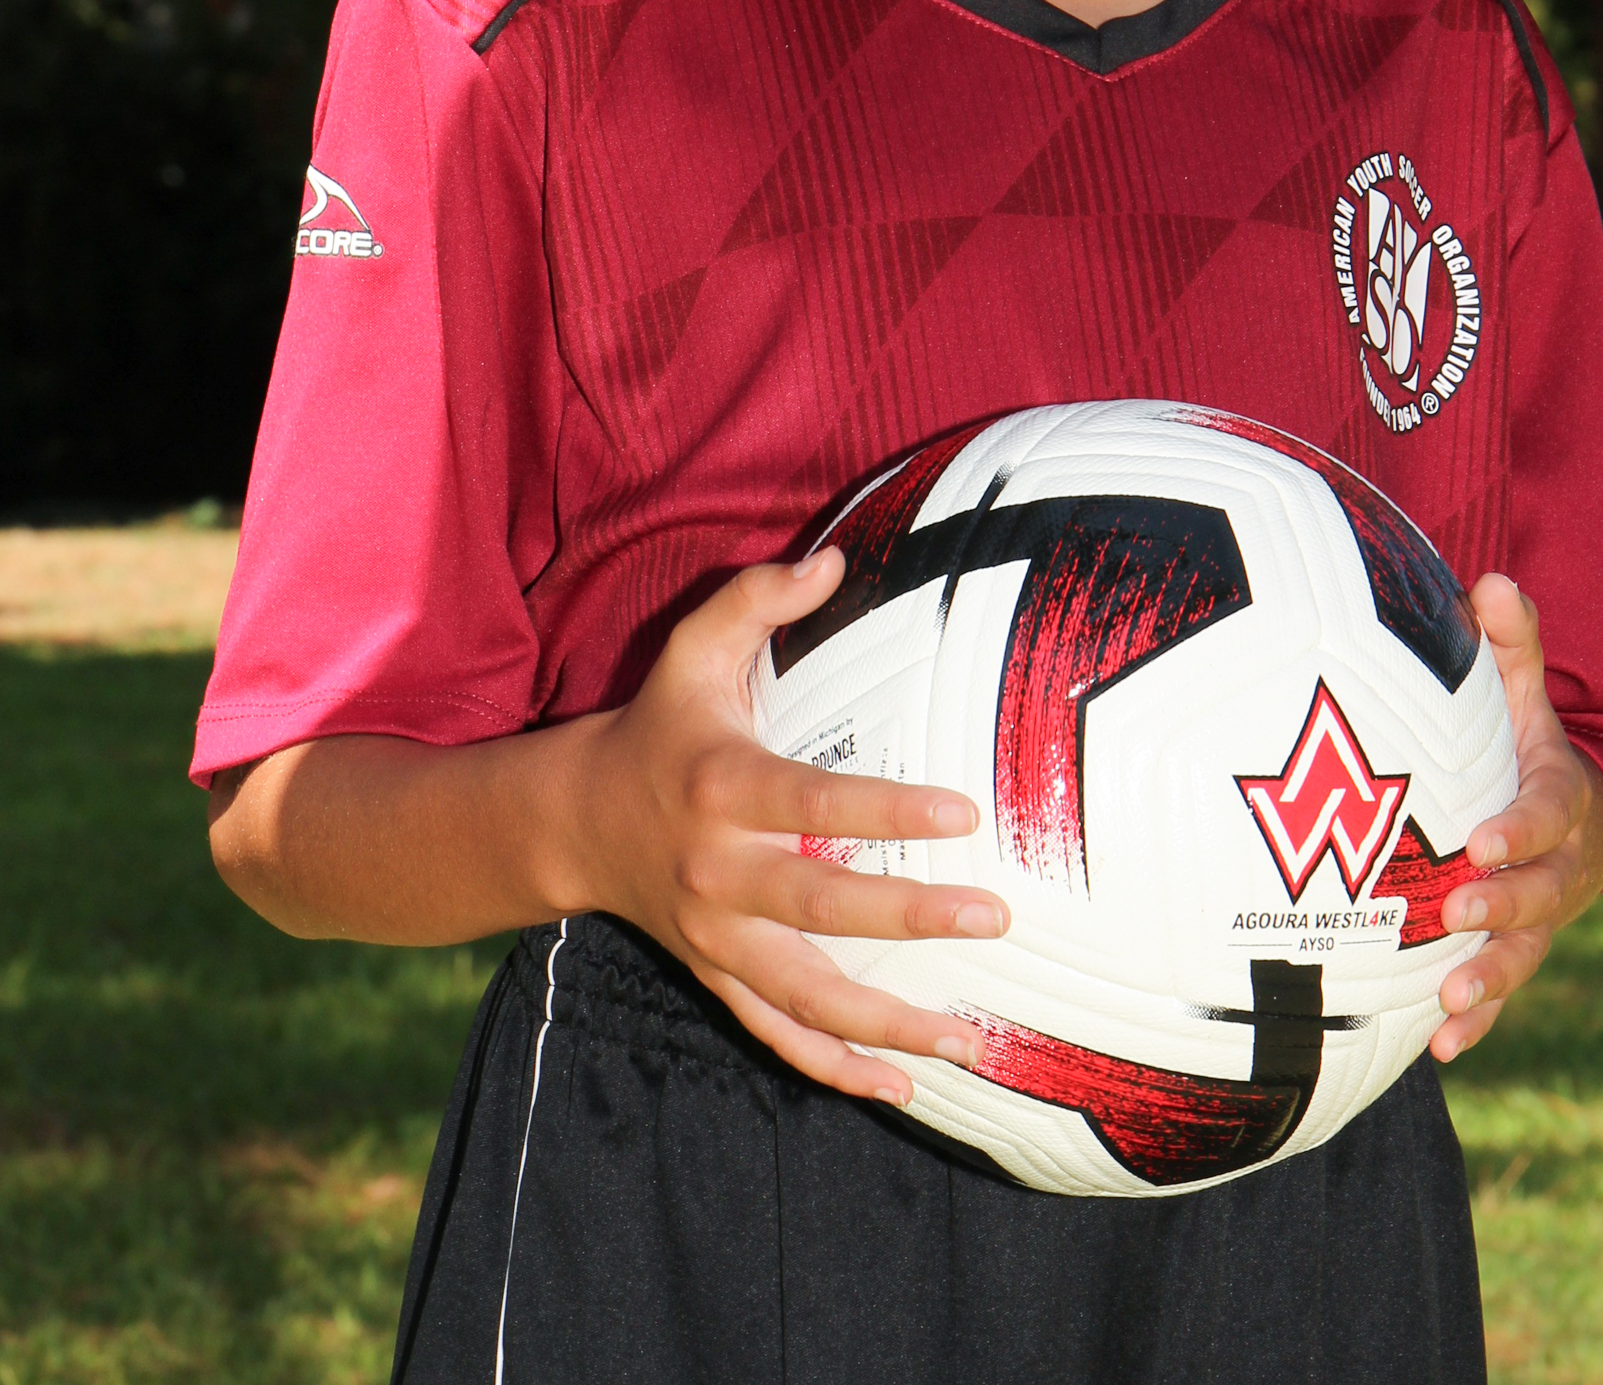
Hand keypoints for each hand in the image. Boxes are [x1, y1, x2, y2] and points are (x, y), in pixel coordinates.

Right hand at [575, 549, 1009, 1106]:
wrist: (573, 819)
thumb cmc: (658, 724)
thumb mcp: (691, 648)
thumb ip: (756, 597)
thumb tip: (833, 557)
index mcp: (722, 787)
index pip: (815, 800)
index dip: (888, 807)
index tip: (962, 811)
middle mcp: (718, 872)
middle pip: (821, 905)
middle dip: (908, 915)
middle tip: (990, 918)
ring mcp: (717, 937)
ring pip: (807, 995)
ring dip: (889, 1023)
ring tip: (970, 1036)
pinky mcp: (718, 975)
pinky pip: (779, 1033)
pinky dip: (838, 1067)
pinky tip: (905, 1084)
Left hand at [1429, 574, 1602, 1062]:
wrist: (1577, 817)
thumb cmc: (1526, 745)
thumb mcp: (1524, 692)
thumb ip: (1511, 644)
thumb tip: (1492, 581)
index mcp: (1559, 799)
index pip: (1547, 814)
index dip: (1519, 829)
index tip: (1481, 841)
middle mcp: (1558, 868)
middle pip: (1541, 896)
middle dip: (1503, 909)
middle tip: (1456, 914)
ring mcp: (1540, 919)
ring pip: (1523, 957)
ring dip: (1489, 981)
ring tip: (1447, 1005)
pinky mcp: (1515, 954)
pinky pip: (1501, 996)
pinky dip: (1476, 1023)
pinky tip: (1439, 1049)